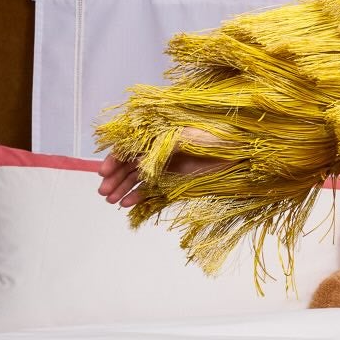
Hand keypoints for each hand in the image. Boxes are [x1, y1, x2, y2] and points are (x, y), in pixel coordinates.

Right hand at [96, 129, 222, 208]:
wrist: (236, 151)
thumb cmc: (212, 137)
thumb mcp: (182, 137)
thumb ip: (159, 149)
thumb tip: (139, 164)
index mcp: (156, 136)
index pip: (128, 148)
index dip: (114, 160)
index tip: (104, 172)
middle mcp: (157, 152)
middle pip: (129, 166)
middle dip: (115, 179)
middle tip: (103, 192)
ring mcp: (165, 168)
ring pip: (137, 180)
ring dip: (123, 189)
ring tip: (111, 200)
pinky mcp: (174, 182)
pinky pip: (152, 191)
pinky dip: (139, 197)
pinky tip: (127, 203)